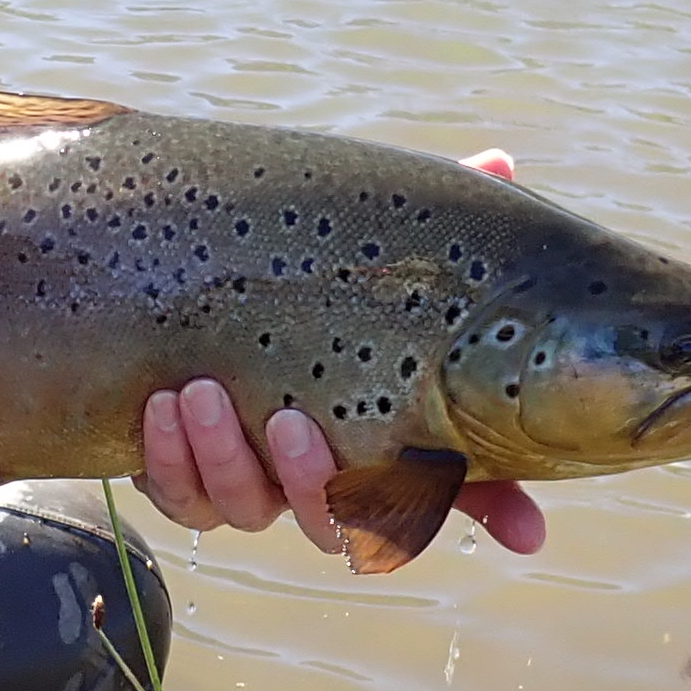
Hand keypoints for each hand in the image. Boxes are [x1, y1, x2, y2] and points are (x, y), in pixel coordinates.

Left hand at [131, 147, 548, 569]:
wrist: (173, 288)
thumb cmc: (300, 274)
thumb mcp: (363, 246)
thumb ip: (423, 218)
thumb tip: (499, 159)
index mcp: (382, 433)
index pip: (451, 483)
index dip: (496, 510)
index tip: (527, 531)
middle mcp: (321, 475)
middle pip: (334, 521)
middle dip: (311, 480)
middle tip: (288, 420)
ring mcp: (253, 483)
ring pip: (246, 509)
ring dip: (222, 459)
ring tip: (201, 392)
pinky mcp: (186, 482)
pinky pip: (180, 497)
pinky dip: (170, 459)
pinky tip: (163, 403)